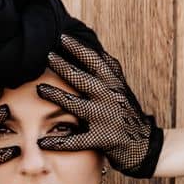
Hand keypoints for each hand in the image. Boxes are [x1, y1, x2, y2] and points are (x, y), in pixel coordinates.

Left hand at [35, 30, 164, 177]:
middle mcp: (110, 98)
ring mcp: (105, 119)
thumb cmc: (127, 114)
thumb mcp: (122, 89)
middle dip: (63, 66)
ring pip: (76, 105)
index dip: (78, 48)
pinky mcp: (101, 139)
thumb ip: (110, 71)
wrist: (143, 145)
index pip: (95, 61)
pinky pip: (76, 141)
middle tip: (46, 56)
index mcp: (114, 84)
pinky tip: (42, 141)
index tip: (62, 38)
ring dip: (56, 95)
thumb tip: (97, 49)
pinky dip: (58, 142)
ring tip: (39, 89)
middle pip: (82, 79)